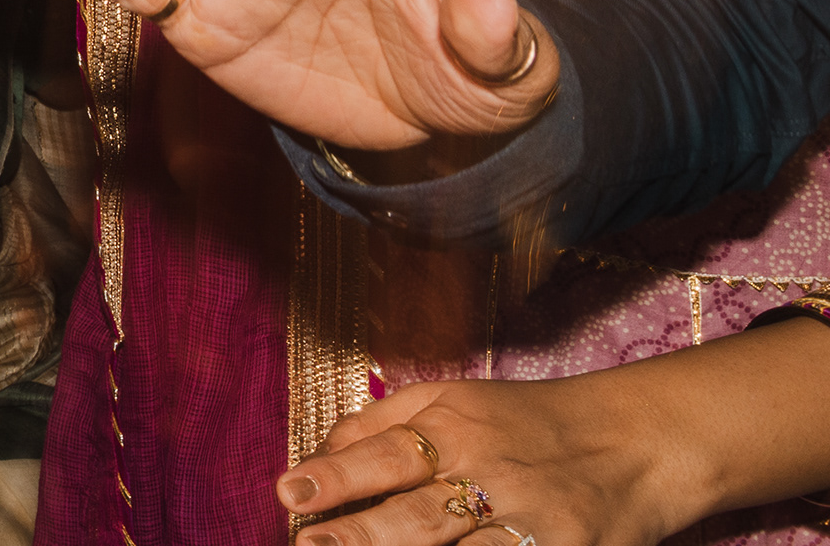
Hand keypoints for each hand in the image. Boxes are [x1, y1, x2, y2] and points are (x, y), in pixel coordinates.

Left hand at [284, 376, 674, 545]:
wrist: (640, 441)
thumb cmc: (529, 420)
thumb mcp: (452, 398)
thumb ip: (379, 422)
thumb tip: (314, 454)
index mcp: (455, 429)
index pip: (384, 453)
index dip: (336, 475)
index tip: (289, 491)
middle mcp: (491, 476)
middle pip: (417, 515)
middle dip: (362, 535)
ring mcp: (533, 525)